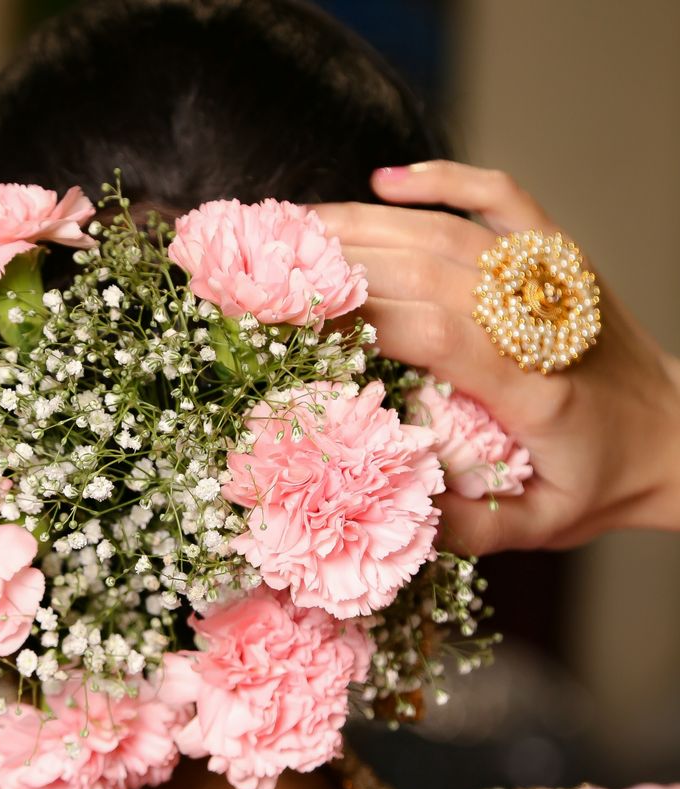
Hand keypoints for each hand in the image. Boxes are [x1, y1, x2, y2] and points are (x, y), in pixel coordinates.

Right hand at [314, 160, 679, 553]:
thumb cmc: (603, 480)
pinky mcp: (557, 254)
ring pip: (445, 229)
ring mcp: (551, 275)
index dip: (356, 317)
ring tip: (295, 225)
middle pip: (424, 268)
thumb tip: (386, 506)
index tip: (288, 319)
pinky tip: (384, 182)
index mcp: (532, 385)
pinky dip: (441, 180)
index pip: (432, 330)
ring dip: (364, 223)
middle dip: (337, 264)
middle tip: (265, 265)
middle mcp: (539, 317)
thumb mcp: (540, 526)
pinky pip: (498, 197)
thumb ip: (467, 528)